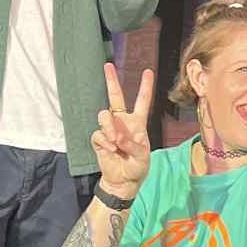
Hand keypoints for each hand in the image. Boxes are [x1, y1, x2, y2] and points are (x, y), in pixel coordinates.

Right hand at [91, 63, 154, 193]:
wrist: (124, 181)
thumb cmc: (137, 167)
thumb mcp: (142, 156)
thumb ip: (132, 144)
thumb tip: (117, 136)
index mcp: (137, 123)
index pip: (142, 101)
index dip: (145, 87)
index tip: (148, 72)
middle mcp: (122, 122)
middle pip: (115, 97)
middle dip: (111, 81)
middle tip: (108, 66)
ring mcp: (109, 129)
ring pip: (103, 115)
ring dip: (108, 127)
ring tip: (115, 141)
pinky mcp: (99, 139)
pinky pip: (98, 133)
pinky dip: (104, 141)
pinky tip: (111, 150)